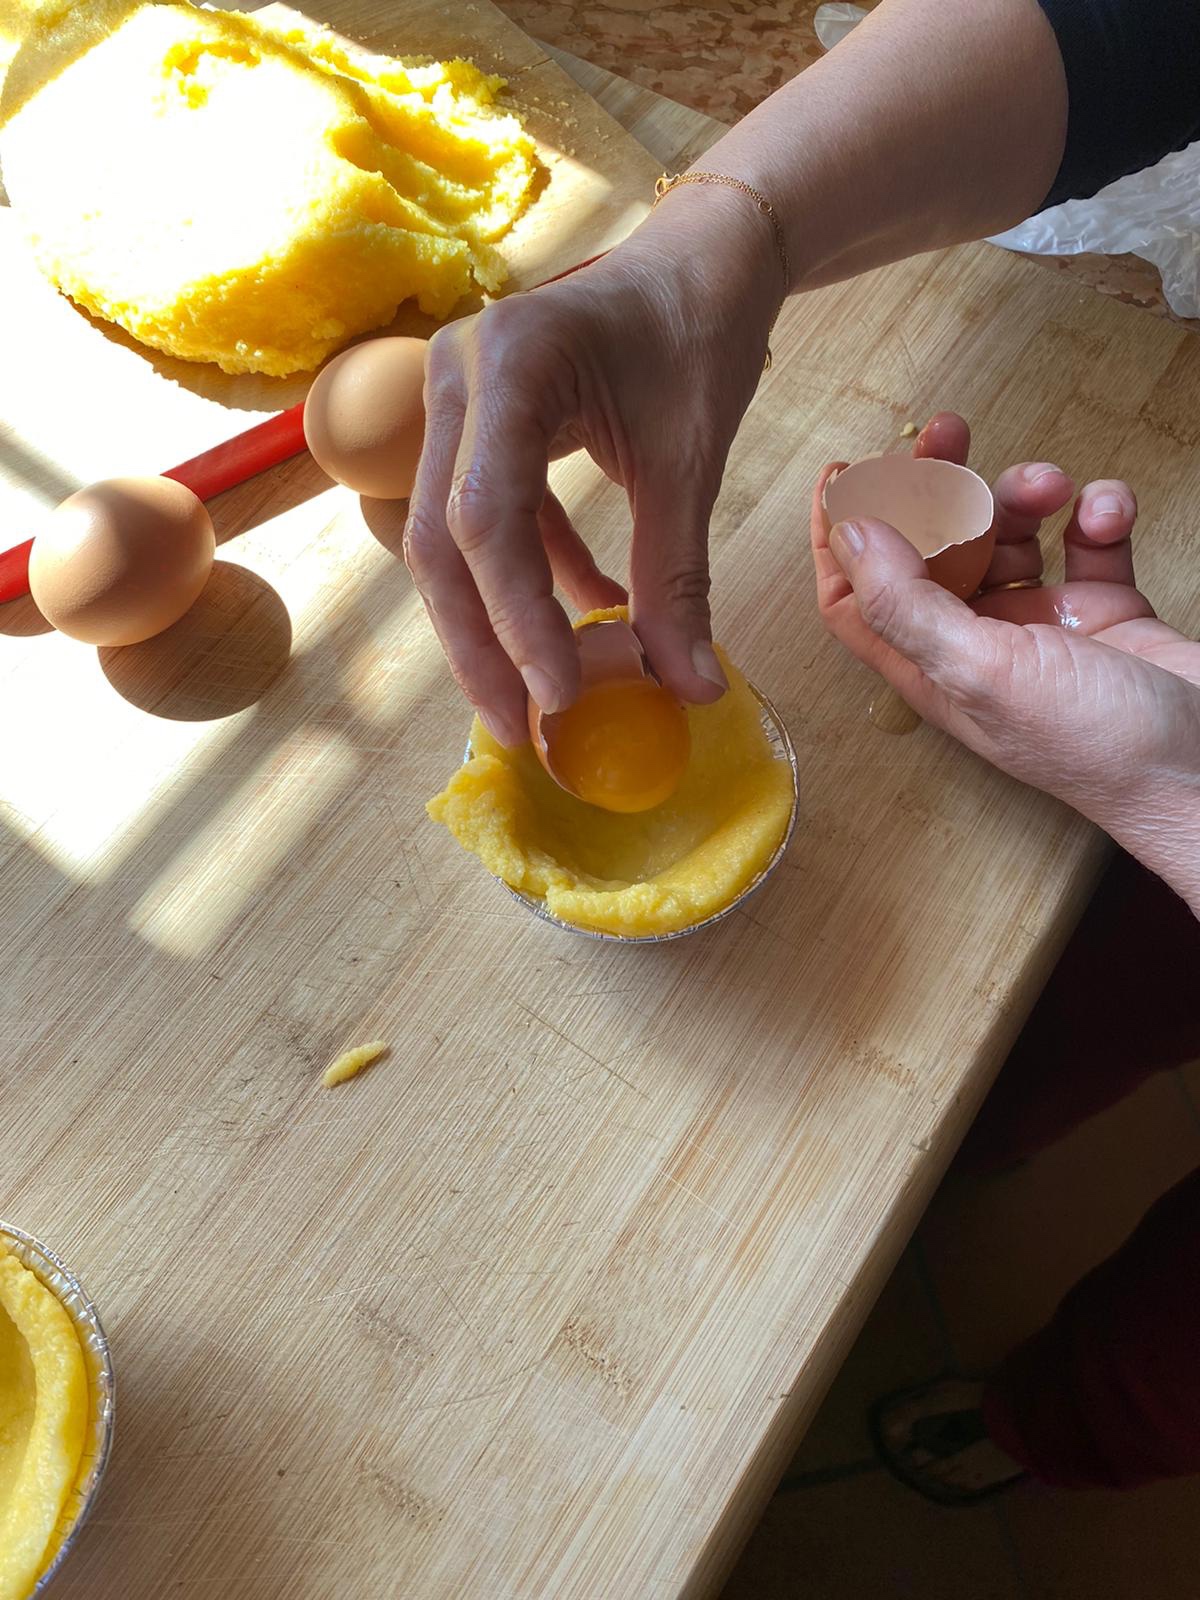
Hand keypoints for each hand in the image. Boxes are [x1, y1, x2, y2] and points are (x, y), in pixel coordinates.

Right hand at [403, 186, 781, 744]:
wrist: (700, 260)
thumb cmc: (698, 333)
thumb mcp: (691, 460)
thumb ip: (679, 579)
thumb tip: (691, 691)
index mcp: (506, 363)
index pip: (485, 519)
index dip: (517, 620)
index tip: (562, 698)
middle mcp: (454, 376)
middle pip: (439, 541)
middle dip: (481, 644)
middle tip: (523, 729)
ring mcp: (454, 398)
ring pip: (448, 541)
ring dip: (498, 621)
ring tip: (551, 690)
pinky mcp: (473, 424)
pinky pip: (483, 519)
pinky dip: (530, 576)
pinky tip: (588, 610)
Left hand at [811, 413, 1199, 911]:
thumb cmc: (1093, 743)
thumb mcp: (982, 671)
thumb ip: (909, 604)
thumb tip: (850, 534)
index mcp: (931, 669)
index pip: (856, 599)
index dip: (839, 540)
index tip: (841, 474)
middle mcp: (977, 646)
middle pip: (932, 551)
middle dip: (937, 489)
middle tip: (948, 430)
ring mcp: (1042, 627)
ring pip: (1009, 536)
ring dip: (1022, 497)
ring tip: (1050, 483)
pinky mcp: (1105, 609)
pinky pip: (1085, 543)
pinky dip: (1094, 516)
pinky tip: (1106, 514)